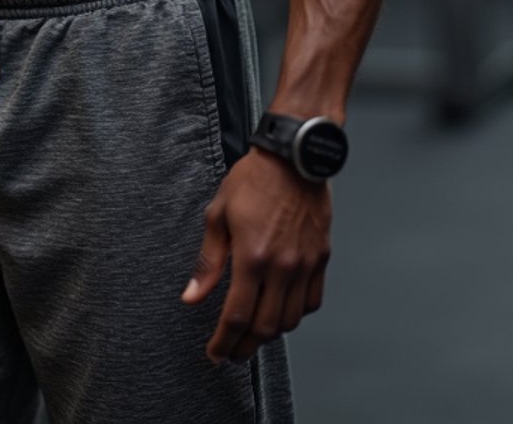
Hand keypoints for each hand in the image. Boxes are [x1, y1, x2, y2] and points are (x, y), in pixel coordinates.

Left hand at [181, 148, 330, 363]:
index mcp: (252, 257)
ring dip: (269, 333)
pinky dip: (296, 314)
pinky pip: (312, 301)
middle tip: (231, 352)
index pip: (237, 316)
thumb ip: (208, 262)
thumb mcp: (218, 214)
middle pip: (265, 327)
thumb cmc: (254, 180)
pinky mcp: (320, 258)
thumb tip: (192, 296)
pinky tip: (281, 310)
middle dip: (245, 347)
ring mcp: (304, 265)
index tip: (215, 354)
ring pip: (290, 320)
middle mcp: (282, 267)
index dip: (224, 342)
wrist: (293, 158)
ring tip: (253, 333)